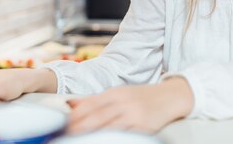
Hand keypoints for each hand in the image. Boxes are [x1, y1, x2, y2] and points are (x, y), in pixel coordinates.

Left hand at [68, 77, 193, 133]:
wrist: (171, 97)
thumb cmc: (143, 97)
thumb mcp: (119, 94)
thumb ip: (94, 100)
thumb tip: (71, 104)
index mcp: (115, 92)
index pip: (89, 105)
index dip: (75, 117)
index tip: (62, 126)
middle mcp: (123, 102)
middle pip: (96, 118)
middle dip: (79, 129)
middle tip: (66, 136)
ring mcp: (134, 114)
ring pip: (108, 128)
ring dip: (92, 136)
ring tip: (79, 141)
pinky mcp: (143, 126)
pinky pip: (124, 135)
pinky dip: (112, 139)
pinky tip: (103, 141)